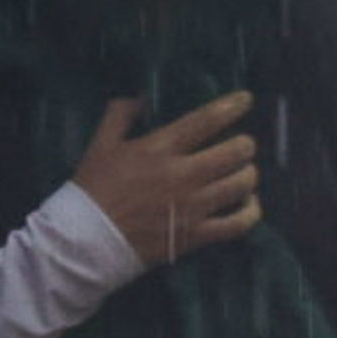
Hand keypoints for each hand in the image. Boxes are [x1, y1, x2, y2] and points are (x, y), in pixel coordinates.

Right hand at [70, 91, 260, 265]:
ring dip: (248, 175)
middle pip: (235, 151)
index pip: (206, 120)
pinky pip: (238, 224)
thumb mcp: (100, 145)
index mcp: (160, 148)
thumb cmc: (92, 190)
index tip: (246, 100)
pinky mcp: (196, 236)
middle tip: (242, 146)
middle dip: (245, 145)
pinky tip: (250, 204)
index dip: (232, 106)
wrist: (85, 241)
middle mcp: (183, 174)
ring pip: (242, 184)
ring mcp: (193, 207)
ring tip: (244, 173)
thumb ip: (120, 115)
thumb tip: (139, 96)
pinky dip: (251, 212)